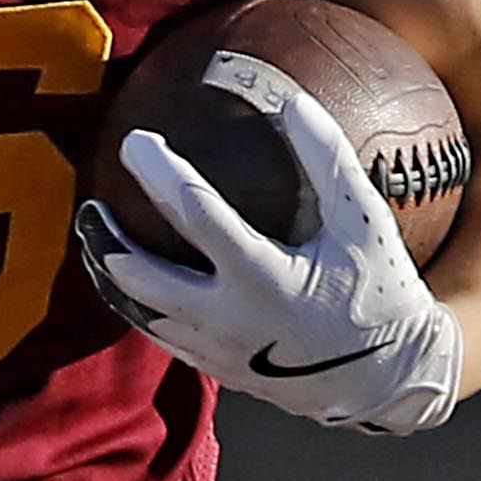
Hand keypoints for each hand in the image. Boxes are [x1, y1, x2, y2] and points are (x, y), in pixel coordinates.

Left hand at [75, 78, 462, 433]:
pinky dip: (132, 299)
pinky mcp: (211, 368)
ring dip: (107, 268)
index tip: (136, 141)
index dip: (160, 174)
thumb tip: (291, 99)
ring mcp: (214, 350)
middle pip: (139, 276)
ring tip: (96, 232)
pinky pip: (154, 332)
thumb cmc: (379, 292)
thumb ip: (328, 161)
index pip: (196, 216)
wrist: (388, 381)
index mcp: (265, 280)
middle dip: (105, 236)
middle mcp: (229, 320)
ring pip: (134, 310)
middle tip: (92, 200)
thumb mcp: (365, 225)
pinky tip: (126, 271)